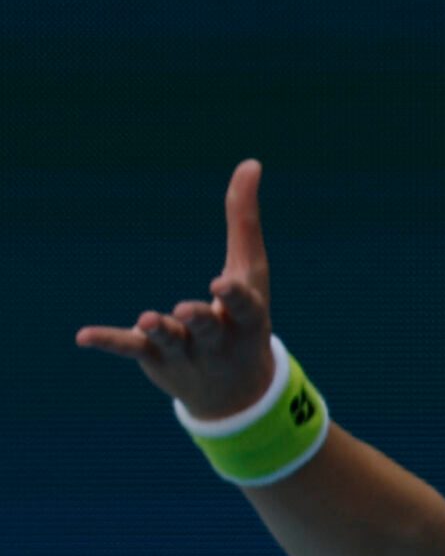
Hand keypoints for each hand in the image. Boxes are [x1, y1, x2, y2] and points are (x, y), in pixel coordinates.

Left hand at [75, 159, 278, 419]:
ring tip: (148, 319)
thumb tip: (250, 162)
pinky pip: (132, 349)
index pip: (245, 307)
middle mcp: (218, 338)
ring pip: (171, 340)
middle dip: (199, 318)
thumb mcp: (250, 272)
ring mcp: (187, 351)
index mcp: (247, 319)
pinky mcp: (157, 359)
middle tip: (186, 309)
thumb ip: (244, 220)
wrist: (237, 393)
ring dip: (161, 330)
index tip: (222, 285)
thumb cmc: (244, 319)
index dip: (234, 298)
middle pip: (207, 326)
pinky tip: (83, 336)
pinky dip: (109, 341)